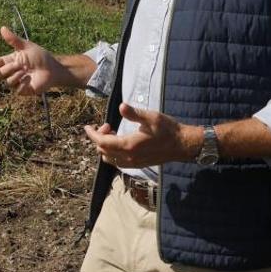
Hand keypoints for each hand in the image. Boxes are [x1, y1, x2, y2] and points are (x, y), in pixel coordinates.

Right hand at [0, 26, 66, 94]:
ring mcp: (16, 82)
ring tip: (26, 71)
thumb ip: (13, 39)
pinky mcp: (22, 90)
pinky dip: (23, 83)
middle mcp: (11, 72)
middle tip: (19, 64)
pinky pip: (16, 89)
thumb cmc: (41, 57)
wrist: (52, 69)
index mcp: (10, 61)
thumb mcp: (26, 46)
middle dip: (8, 68)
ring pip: (7, 81)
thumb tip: (2, 28)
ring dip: (17, 75)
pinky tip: (30, 79)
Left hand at [84, 104, 202, 168]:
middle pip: (103, 151)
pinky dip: (113, 153)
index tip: (88, 127)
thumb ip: (134, 113)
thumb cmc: (168, 129)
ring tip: (113, 133)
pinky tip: (120, 142)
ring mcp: (133, 163)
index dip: (92, 134)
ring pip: (109, 159)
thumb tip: (121, 106)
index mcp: (129, 145)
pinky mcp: (138, 165)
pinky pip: (118, 162)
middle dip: (99, 138)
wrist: (182, 145)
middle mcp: (129, 157)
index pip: (102, 142)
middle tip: (107, 125)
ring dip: (105, 147)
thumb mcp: (151, 117)